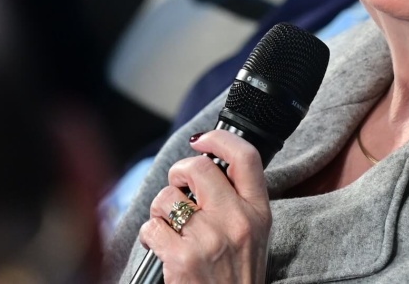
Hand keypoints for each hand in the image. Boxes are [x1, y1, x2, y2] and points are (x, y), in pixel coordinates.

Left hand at [138, 130, 270, 283]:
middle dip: (178, 173)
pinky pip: (152, 227)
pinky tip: (161, 247)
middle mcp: (236, 222)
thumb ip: (237, 202)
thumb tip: (207, 167)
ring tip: (170, 226)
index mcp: (258, 213)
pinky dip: (150, 235)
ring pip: (167, 197)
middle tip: (177, 187)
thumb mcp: (253, 236)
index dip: (219, 139)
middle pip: (198, 168)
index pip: (245, 157)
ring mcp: (209, 239)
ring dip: (160, 210)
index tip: (202, 141)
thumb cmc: (237, 278)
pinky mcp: (182, 258)